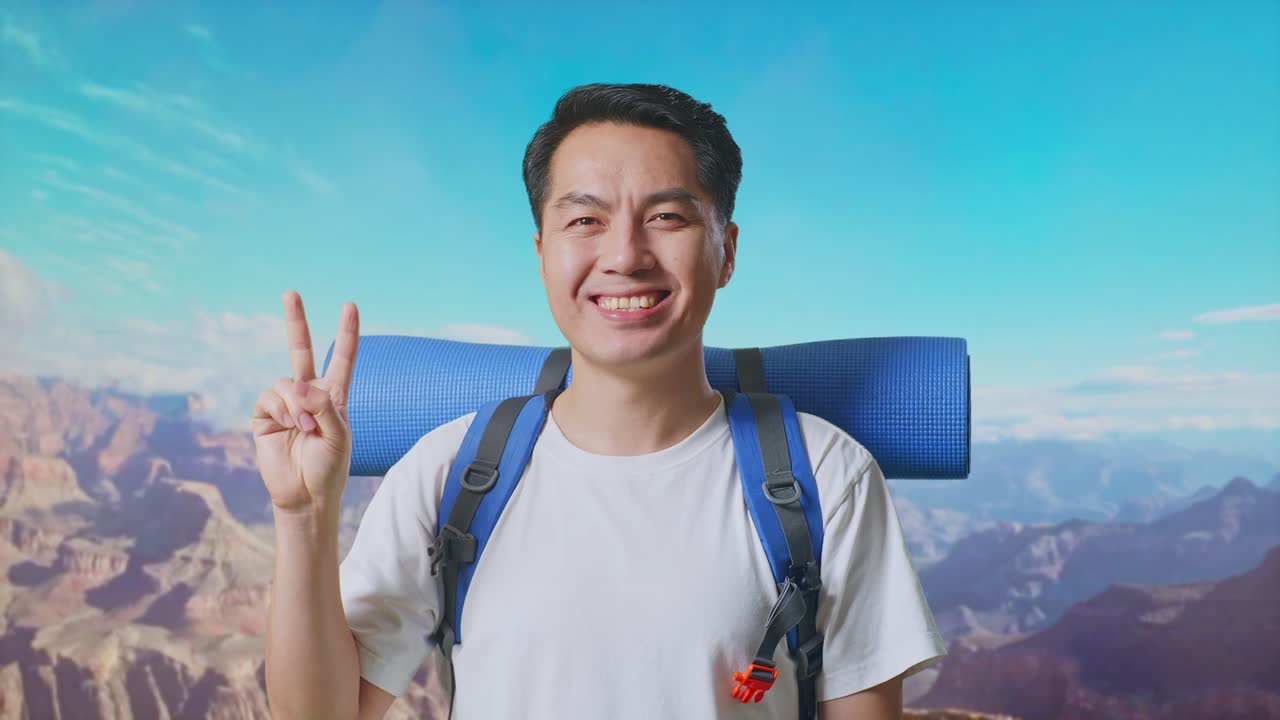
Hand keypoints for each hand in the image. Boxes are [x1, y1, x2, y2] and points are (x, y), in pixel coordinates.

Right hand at [253, 290, 359, 513]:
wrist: (305, 494)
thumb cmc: (329, 467)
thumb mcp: (339, 435)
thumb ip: (325, 406)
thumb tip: (300, 383)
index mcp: (335, 396)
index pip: (342, 358)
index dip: (346, 333)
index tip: (350, 306)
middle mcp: (308, 394)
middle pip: (301, 350)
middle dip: (296, 321)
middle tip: (291, 293)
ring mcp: (285, 403)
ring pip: (286, 381)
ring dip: (296, 403)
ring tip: (305, 427)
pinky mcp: (264, 415)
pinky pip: (269, 396)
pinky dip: (281, 408)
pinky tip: (289, 425)